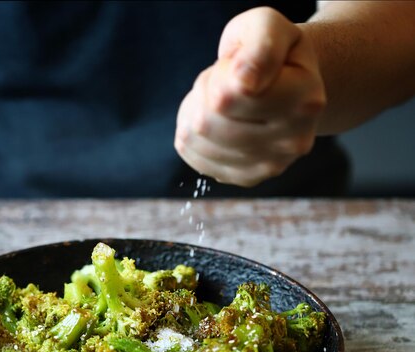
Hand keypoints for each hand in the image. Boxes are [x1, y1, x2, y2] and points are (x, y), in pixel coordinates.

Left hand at [174, 7, 325, 186]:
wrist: (286, 81)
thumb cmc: (271, 52)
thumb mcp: (267, 27)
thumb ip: (261, 46)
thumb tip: (245, 82)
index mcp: (304, 100)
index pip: (227, 95)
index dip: (219, 75)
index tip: (236, 66)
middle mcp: (293, 140)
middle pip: (207, 121)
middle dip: (204, 93)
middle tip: (227, 82)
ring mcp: (271, 165)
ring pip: (197, 140)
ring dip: (196, 112)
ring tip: (223, 101)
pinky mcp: (247, 178)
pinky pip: (194, 157)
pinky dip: (193, 134)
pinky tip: (216, 121)